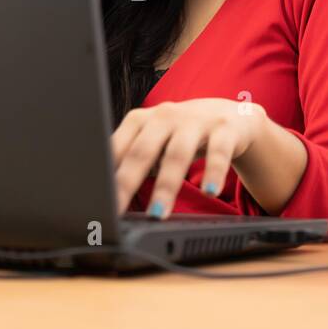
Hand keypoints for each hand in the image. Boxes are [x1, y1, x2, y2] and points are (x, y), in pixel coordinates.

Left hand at [111, 98, 266, 217]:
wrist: (230, 115)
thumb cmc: (182, 134)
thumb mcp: (154, 142)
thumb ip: (133, 161)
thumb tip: (108, 197)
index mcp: (141, 120)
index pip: (117, 148)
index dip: (105, 175)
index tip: (97, 200)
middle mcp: (165, 116)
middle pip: (143, 150)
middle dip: (127, 181)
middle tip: (116, 209)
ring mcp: (196, 121)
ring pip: (178, 153)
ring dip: (166, 185)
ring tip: (157, 213)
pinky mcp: (225, 129)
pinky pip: (219, 152)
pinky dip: (213, 173)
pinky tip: (208, 192)